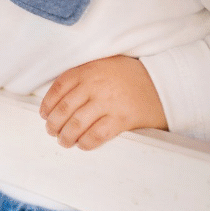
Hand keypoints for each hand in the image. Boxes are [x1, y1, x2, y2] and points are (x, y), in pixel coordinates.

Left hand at [40, 55, 167, 149]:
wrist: (165, 82)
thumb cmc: (130, 75)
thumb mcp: (104, 65)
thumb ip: (83, 76)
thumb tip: (58, 99)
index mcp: (88, 70)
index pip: (58, 89)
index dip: (47, 105)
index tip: (44, 115)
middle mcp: (96, 85)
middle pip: (64, 109)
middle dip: (53, 124)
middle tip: (52, 132)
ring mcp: (109, 102)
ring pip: (76, 124)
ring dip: (65, 137)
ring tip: (64, 141)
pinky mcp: (122, 118)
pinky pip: (96, 135)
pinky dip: (85, 143)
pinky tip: (82, 145)